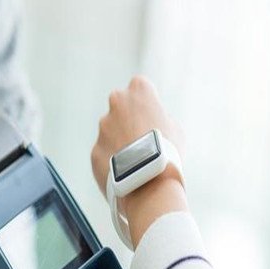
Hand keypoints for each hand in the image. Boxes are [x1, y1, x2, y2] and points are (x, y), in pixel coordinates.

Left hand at [91, 76, 187, 244]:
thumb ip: (159, 118)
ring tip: (135, 161)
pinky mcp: (94, 150)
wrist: (149, 180)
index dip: (146, 103)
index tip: (151, 115)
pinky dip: (112, 161)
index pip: (140, 87)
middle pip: (120, 107)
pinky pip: (104, 154)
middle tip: (141, 138)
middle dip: (127, 119)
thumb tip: (152, 123)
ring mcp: (103, 127)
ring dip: (119, 142)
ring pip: (109, 132)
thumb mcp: (175, 128)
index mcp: (139, 90)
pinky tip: (126, 173)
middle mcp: (116, 103)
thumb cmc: (169, 151)